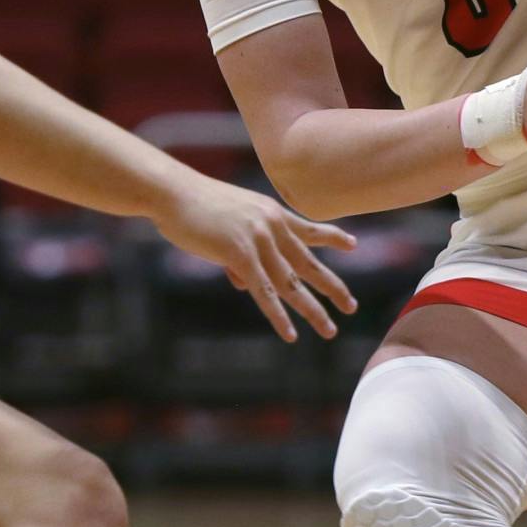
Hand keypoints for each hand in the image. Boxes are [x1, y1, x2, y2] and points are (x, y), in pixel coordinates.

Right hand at [151, 171, 358, 342]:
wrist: (173, 192)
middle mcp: (272, 226)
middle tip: (351, 307)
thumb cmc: (193, 206)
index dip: (332, 238)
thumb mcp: (227, 224)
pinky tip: (290, 334)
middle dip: (331, 288)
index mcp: (271, 213)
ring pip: (291, 284)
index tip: (352, 245)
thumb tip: (244, 284)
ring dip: (311, 310)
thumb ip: (240, 254)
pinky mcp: (240, 254)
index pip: (308, 229)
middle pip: (308, 264)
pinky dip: (278, 316)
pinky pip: (264, 292)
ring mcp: (259, 240)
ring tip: (329, 330)